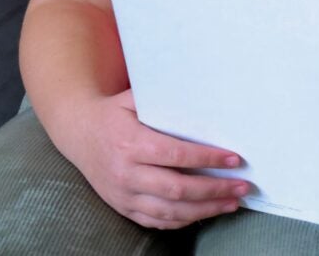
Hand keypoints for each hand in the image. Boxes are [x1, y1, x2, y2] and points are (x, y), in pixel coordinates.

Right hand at [72, 90, 250, 228]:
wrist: (77, 132)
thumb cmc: (113, 112)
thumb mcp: (133, 98)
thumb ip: (164, 101)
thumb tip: (203, 97)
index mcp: (131, 143)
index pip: (176, 155)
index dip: (208, 159)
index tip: (233, 159)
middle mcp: (126, 172)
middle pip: (177, 189)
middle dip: (214, 189)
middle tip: (241, 187)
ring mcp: (124, 194)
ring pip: (169, 211)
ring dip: (205, 209)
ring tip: (231, 203)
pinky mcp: (122, 207)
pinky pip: (156, 221)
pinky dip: (183, 221)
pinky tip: (204, 213)